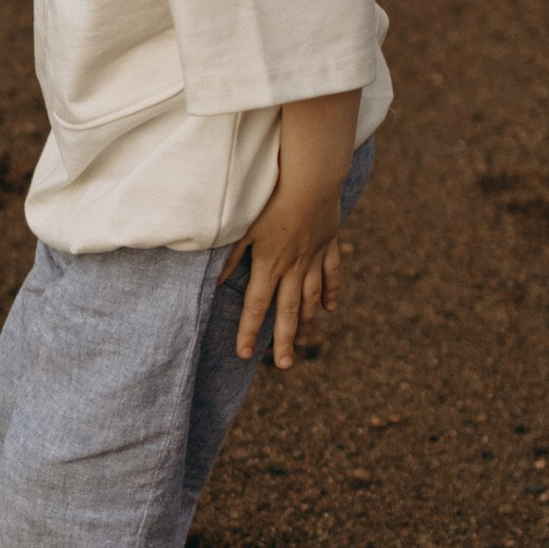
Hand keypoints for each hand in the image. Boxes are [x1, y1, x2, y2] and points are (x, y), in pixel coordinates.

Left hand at [228, 90, 359, 368]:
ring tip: (303, 344)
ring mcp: (314, 259)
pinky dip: (331, 292)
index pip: (256, 305)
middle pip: (287, 312)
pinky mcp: (329, 247)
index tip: (243, 353)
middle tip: (283, 365)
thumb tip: (216, 284)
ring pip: (312, 299)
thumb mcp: (245, 229)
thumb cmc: (272, 201)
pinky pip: (332, 275)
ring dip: (307, 323)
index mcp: (269, 265)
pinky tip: (330, 309)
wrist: (311, 182)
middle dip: (283, 340)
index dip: (248, 330)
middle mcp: (293, 268)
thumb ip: (231, 258)